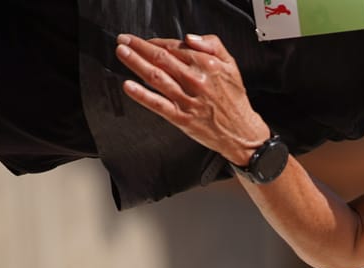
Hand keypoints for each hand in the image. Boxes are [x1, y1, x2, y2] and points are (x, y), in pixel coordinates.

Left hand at [117, 33, 272, 167]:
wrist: (242, 132)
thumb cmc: (234, 100)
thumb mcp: (231, 65)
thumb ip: (212, 45)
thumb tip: (189, 38)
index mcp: (207, 65)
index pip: (175, 47)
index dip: (156, 41)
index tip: (143, 40)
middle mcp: (196, 80)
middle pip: (161, 58)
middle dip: (139, 46)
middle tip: (123, 40)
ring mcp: (187, 100)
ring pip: (156, 77)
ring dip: (136, 63)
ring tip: (122, 53)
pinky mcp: (182, 118)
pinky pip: (158, 104)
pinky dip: (142, 95)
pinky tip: (128, 86)